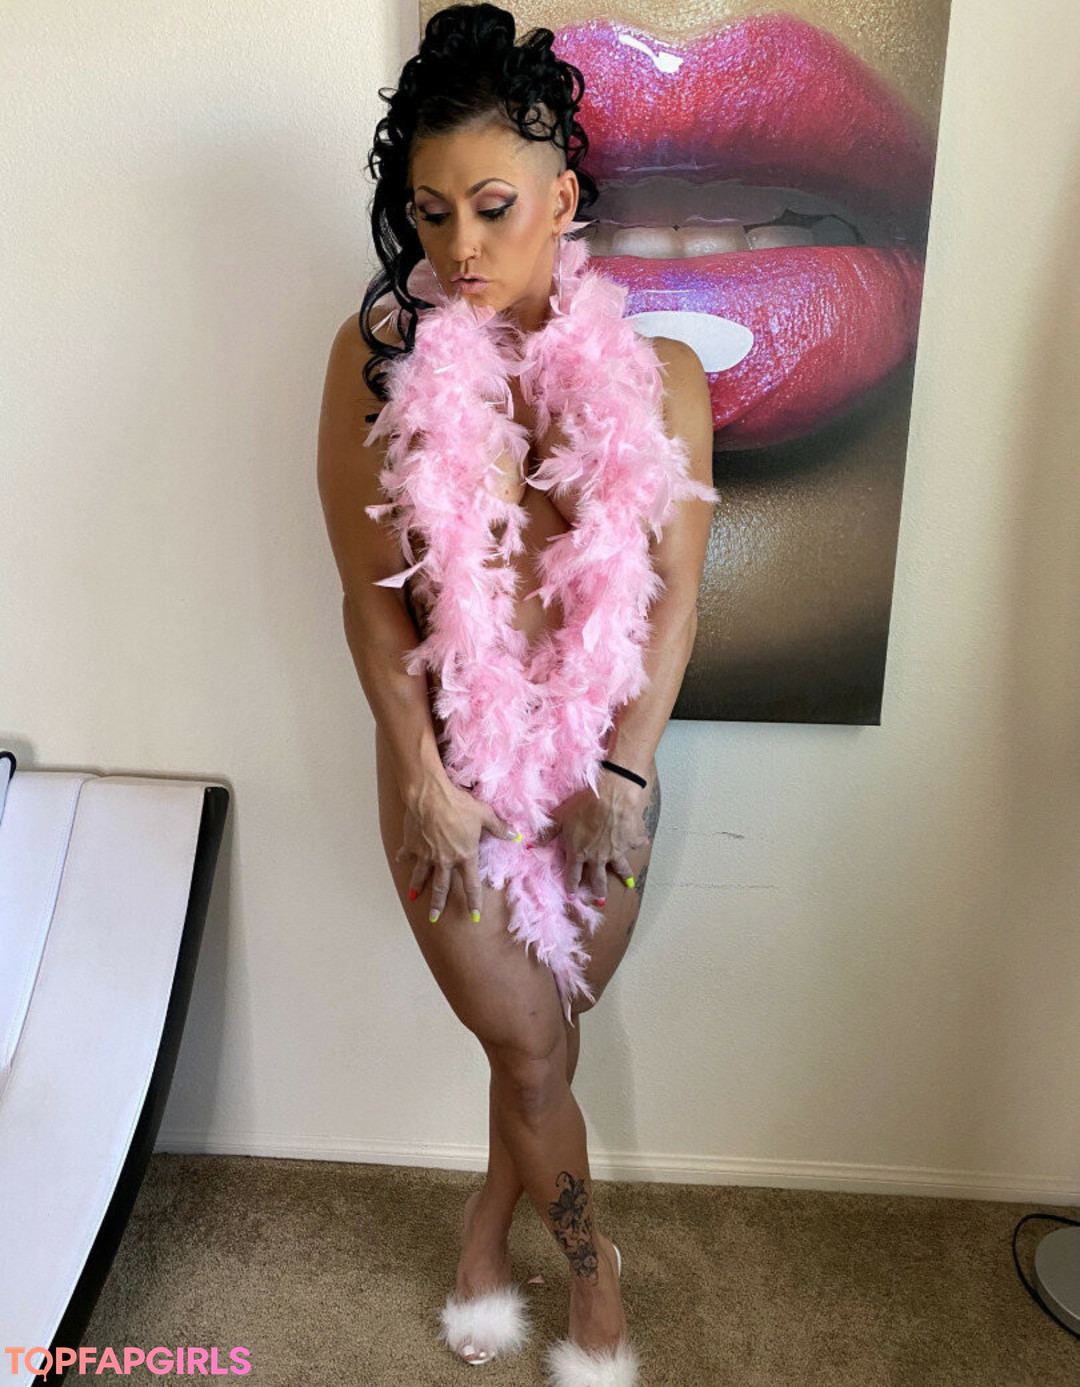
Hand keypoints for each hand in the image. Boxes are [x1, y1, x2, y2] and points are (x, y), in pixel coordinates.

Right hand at [397, 777, 517, 922]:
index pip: (471, 885)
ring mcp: (426, 855)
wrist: (430, 796)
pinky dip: (403, 858)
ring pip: (421, 876)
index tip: (474, 916)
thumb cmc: (458, 804)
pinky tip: (400, 860)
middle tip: (435, 917)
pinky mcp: (412, 845)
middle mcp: (444, 860)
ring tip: (414, 897)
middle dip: (438, 904)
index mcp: (465, 856)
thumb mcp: (484, 815)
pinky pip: (407, 855)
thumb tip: (515, 836)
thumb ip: (499, 828)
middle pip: (442, 888)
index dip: (474, 902)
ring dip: (418, 887)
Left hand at [533, 777, 650, 899]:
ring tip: (628, 884)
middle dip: (598, 891)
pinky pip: (636, 842)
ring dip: (624, 876)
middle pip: (598, 878)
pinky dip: (641, 842)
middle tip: (600, 901)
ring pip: (620, 867)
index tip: (571, 896)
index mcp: (579, 852)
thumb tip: (531, 845)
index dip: (571, 886)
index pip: (572, 874)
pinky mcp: (629, 839)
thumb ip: (546, 833)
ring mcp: (615, 850)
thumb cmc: (582, 805)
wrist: (610, 796)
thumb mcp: (559, 817)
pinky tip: (645, 842)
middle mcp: (598, 856)